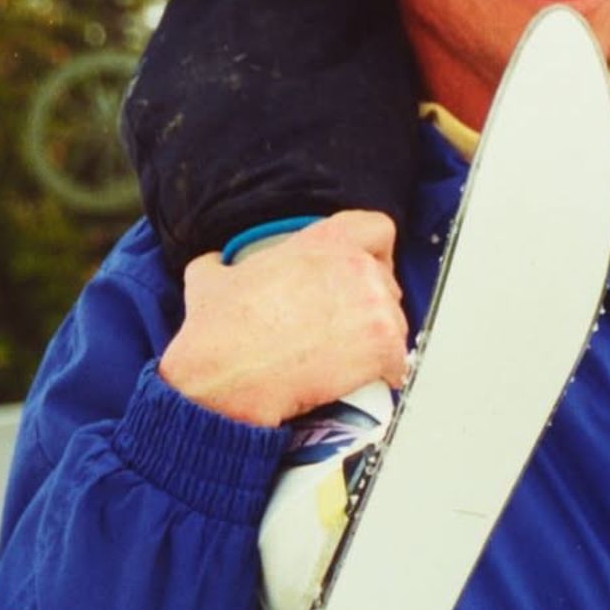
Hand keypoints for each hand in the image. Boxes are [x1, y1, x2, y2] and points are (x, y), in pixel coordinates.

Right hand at [158, 212, 408, 426]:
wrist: (223, 377)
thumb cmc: (218, 332)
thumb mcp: (210, 277)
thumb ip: (222, 262)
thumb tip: (216, 263)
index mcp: (324, 242)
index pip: (377, 229)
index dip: (374, 253)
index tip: (365, 271)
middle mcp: (356, 267)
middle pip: (387, 282)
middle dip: (371, 304)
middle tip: (346, 327)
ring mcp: (375, 307)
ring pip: (395, 321)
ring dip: (378, 340)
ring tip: (348, 358)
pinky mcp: (383, 347)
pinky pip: (399, 362)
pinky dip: (386, 374)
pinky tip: (365, 381)